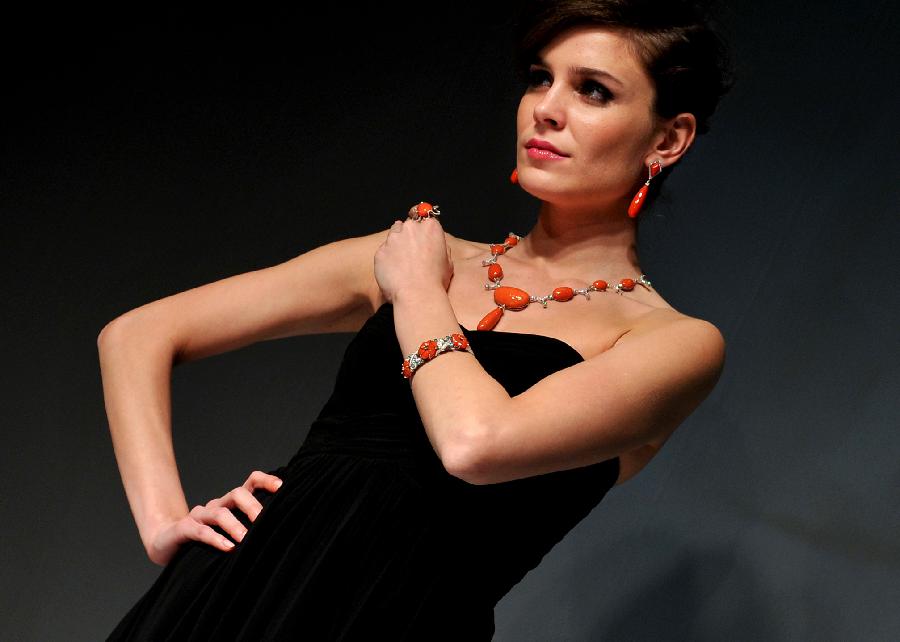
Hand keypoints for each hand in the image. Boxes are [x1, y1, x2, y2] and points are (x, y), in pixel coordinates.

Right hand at [143, 470, 283, 566]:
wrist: (164, 545)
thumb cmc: (204, 542)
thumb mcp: (230, 535)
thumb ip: (248, 532)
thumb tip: (279, 536)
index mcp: (229, 504)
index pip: (249, 484)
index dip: (265, 481)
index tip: (281, 487)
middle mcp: (216, 505)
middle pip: (237, 494)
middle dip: (252, 507)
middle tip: (264, 521)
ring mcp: (199, 516)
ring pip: (219, 513)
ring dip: (234, 525)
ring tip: (245, 539)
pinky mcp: (184, 529)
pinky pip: (201, 531)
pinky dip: (215, 538)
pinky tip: (227, 547)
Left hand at [374, 217, 452, 303]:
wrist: (417, 295)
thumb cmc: (435, 281)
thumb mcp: (448, 262)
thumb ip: (441, 248)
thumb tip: (436, 246)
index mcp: (431, 227)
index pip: (424, 218)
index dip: (422, 230)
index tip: (421, 237)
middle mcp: (411, 228)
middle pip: (407, 225)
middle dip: (408, 236)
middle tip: (411, 254)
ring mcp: (394, 238)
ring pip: (393, 236)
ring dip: (396, 246)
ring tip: (402, 265)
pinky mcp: (381, 251)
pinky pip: (383, 252)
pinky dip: (386, 260)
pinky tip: (394, 273)